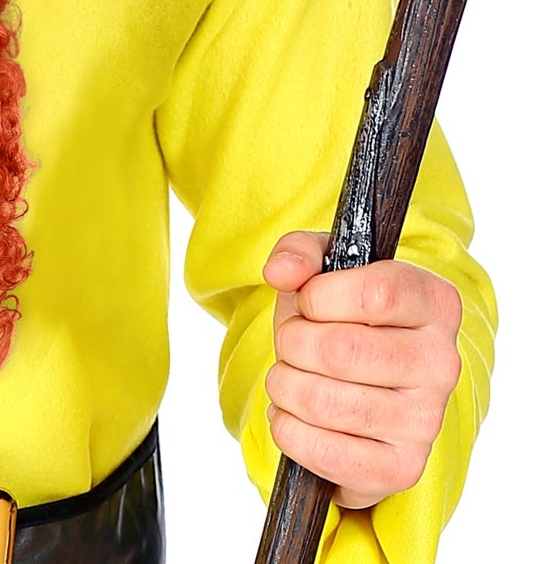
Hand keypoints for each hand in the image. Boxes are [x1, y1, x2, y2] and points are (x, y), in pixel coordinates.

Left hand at [262, 231, 462, 510]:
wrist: (361, 383)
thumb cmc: (342, 314)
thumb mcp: (322, 267)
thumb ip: (299, 252)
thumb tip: (280, 273)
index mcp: (434, 303)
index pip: (376, 294)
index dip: (319, 296)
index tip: (308, 301)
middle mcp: (442, 363)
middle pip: (340, 351)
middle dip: (291, 343)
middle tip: (291, 343)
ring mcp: (426, 421)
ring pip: (324, 402)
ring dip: (283, 386)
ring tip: (288, 377)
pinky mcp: (402, 469)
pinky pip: (326, 453)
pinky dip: (288, 430)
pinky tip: (292, 415)